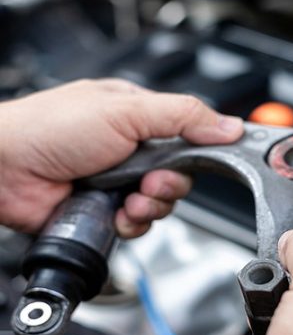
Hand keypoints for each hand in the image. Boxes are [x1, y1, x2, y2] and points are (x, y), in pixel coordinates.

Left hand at [0, 79, 242, 236]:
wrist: (5, 169)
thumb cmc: (51, 129)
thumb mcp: (126, 110)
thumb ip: (182, 116)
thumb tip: (228, 126)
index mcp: (139, 119)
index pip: (189, 137)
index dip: (202, 152)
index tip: (209, 160)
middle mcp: (132, 151)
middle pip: (180, 176)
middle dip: (169, 185)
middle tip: (150, 179)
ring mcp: (120, 182)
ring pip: (161, 203)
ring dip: (151, 205)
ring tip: (129, 197)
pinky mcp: (109, 210)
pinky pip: (140, 224)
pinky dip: (134, 223)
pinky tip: (119, 214)